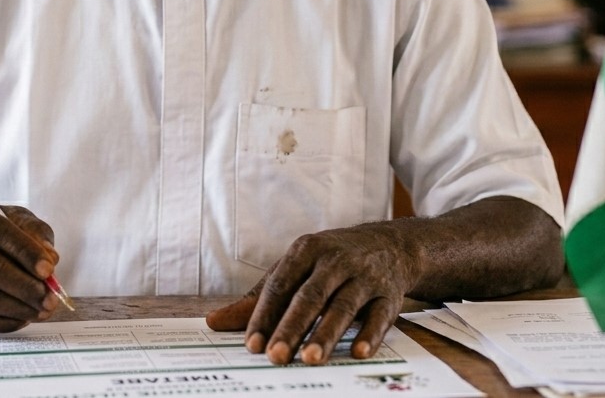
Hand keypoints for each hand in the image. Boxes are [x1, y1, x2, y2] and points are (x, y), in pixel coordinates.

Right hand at [0, 195, 60, 331]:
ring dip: (16, 306)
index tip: (48, 269)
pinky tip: (21, 318)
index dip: (24, 250)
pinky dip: (1, 321)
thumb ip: (32, 230)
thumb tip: (50, 258)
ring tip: (41, 311)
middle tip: (49, 298)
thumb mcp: (9, 217)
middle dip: (23, 284)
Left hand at [206, 224, 419, 364]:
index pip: (280, 284)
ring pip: (343, 307)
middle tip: (275, 356)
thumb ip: (259, 297)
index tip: (251, 345)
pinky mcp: (389, 294)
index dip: (264, 315)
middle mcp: (335, 260)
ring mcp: (364, 276)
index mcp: (306, 250)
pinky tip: (359, 353)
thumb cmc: (330, 260)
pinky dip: (370, 334)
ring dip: (326, 333)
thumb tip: (214, 321)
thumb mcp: (296, 267)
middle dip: (291, 327)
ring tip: (310, 359)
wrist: (390, 244)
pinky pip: (380, 316)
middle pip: (310, 296)